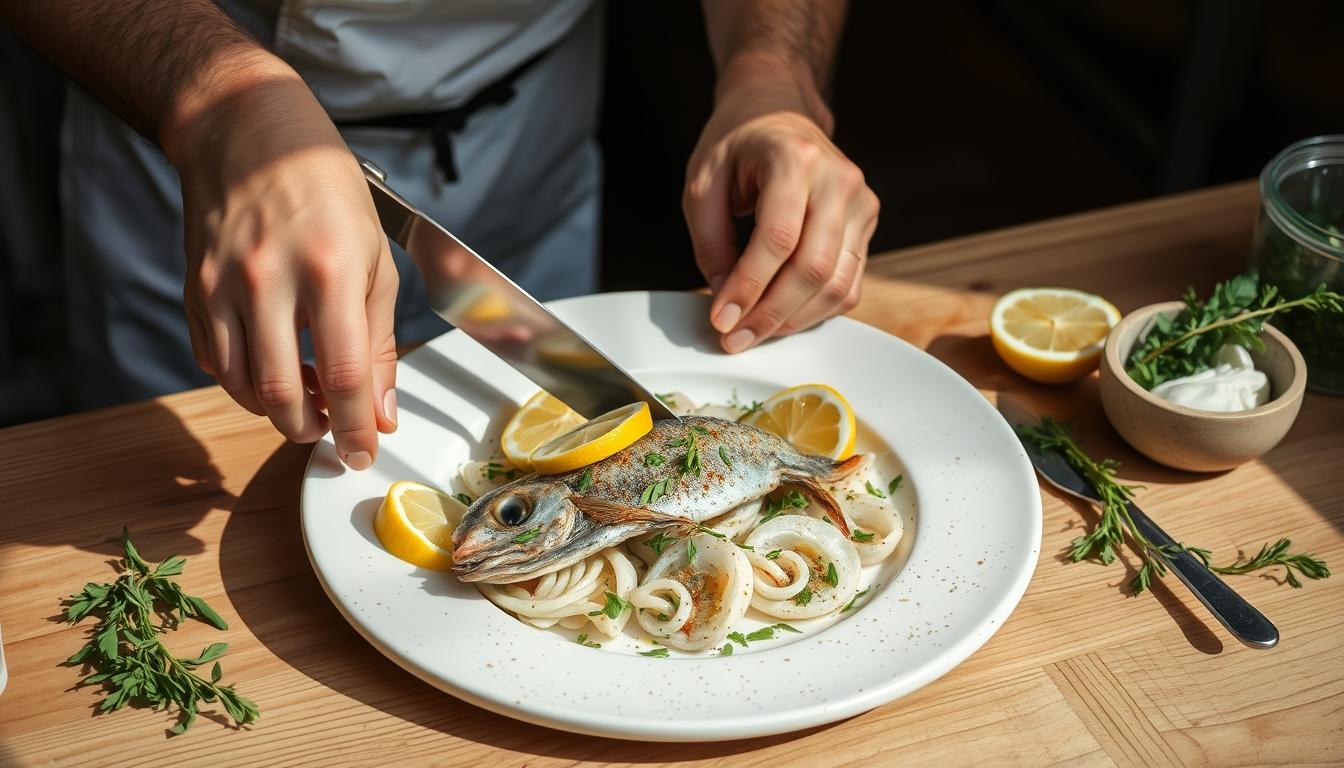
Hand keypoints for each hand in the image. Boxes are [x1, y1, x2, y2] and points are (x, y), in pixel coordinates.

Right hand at [166, 71, 398, 468]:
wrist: (248, 132)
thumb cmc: (325, 189)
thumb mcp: (375, 259)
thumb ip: (380, 341)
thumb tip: (381, 409)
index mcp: (330, 271)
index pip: (344, 376)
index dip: (356, 427)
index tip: (365, 452)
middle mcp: (270, 280)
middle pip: (282, 394)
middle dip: (310, 430)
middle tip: (330, 433)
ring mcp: (222, 286)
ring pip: (241, 386)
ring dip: (276, 410)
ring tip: (306, 399)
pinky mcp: (192, 288)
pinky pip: (213, 360)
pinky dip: (242, 382)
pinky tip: (270, 369)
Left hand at [683, 56, 878, 352]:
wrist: (777, 114)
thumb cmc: (737, 145)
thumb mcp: (703, 183)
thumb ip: (711, 242)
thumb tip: (726, 300)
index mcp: (794, 158)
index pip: (778, 239)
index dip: (749, 287)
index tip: (722, 318)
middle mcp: (837, 179)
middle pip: (813, 268)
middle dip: (770, 314)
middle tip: (735, 338)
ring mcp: (861, 202)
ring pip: (836, 284)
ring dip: (793, 319)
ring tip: (754, 332)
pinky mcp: (868, 223)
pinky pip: (849, 284)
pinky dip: (816, 311)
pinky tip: (783, 316)